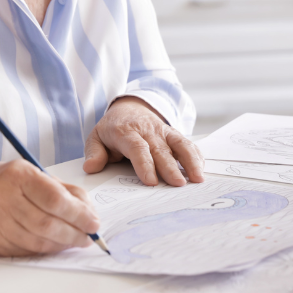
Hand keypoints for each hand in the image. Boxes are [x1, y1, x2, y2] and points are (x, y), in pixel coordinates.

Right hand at [0, 161, 99, 256]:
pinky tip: (53, 245)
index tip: (93, 222)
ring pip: (36, 241)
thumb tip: (89, 212)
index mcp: (17, 175)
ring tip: (74, 241)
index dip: (79, 214)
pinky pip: (24, 250)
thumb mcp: (31, 173)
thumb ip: (62, 189)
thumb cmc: (3, 182)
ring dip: (61, 245)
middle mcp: (2, 197)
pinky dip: (44, 250)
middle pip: (47, 224)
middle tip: (87, 237)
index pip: (55, 199)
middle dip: (73, 233)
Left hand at [82, 96, 203, 186]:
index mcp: (126, 132)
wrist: (128, 107)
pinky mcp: (173, 133)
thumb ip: (94, 153)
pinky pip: (187, 143)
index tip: (151, 182)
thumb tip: (91, 168)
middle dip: (170, 168)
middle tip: (179, 185)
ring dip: (190, 161)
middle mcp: (147, 130)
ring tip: (198, 178)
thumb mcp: (96, 137)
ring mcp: (163, 131)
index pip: (138, 148)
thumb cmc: (112, 129)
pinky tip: (201, 170)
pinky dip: (196, 155)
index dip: (145, 164)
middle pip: (161, 150)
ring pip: (179, 144)